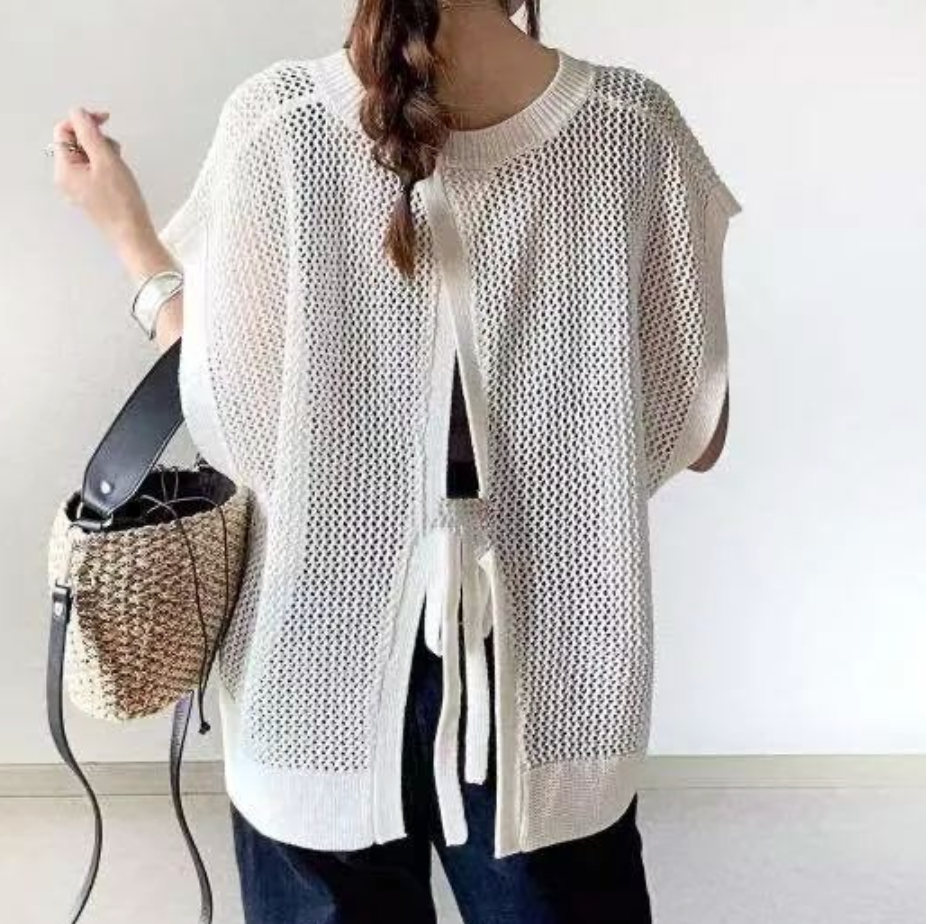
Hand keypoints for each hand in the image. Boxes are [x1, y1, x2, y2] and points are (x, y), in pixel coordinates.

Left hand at [50, 107, 154, 251]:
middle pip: (75, 142)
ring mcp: (78, 187)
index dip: (84, 120)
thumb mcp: (106, 160)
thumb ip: (90, 133)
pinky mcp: (91, 194)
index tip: (105, 120)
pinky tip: (119, 177)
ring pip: (87, 155)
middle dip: (97, 140)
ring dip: (104, 153)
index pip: (64, 130)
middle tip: (115, 152)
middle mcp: (66, 178)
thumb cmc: (122, 203)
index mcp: (64, 169)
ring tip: (119, 168)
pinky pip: (94, 170)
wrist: (133, 234)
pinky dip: (107, 166)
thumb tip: (79, 112)